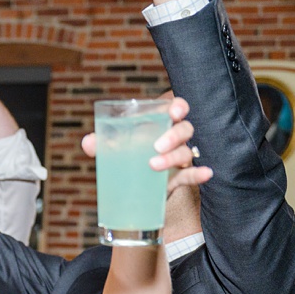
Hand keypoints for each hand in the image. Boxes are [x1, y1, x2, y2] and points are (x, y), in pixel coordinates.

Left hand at [76, 94, 211, 192]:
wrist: (130, 186)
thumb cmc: (126, 156)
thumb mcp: (113, 149)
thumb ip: (102, 144)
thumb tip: (89, 141)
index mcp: (158, 124)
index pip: (175, 108)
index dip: (178, 107)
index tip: (174, 112)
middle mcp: (173, 138)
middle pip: (184, 129)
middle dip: (174, 135)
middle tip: (156, 146)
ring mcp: (178, 157)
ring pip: (186, 151)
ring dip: (173, 157)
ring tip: (154, 165)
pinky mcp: (179, 177)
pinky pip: (193, 173)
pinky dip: (199, 174)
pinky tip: (206, 173)